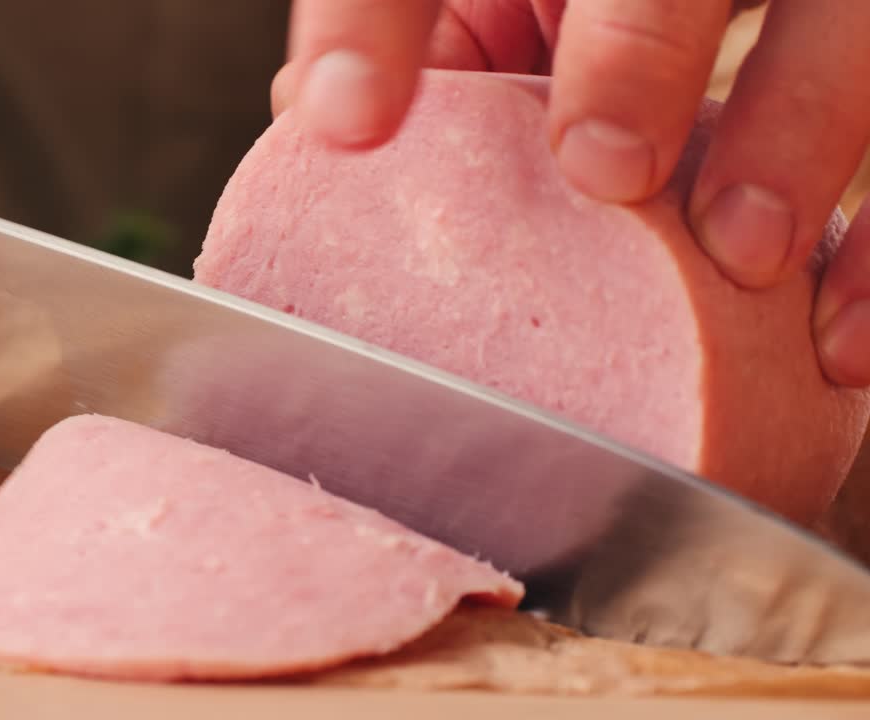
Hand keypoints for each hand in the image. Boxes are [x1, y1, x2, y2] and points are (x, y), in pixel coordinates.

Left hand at [273, 1, 869, 386]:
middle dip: (639, 50)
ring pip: (841, 21)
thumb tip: (313, 122)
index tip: (341, 121)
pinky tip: (835, 346)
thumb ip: (424, 48)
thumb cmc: (572, 13)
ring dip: (795, 132)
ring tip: (744, 250)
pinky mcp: (867, 41)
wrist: (670, 4)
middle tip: (602, 170)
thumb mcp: (491, 6)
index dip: (380, 21)